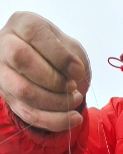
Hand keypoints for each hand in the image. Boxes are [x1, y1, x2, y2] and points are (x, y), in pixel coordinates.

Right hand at [0, 12, 90, 131]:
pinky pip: (30, 115)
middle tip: (73, 86)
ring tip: (75, 99)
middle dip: (54, 79)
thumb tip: (74, 72)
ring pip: (24, 91)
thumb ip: (70, 53)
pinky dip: (56, 121)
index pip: (34, 34)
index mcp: (21, 24)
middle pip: (21, 59)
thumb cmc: (57, 53)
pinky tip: (74, 118)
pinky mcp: (11, 99)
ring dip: (56, 102)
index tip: (78, 71)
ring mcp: (4, 74)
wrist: (47, 68)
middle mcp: (5, 46)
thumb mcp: (66, 43)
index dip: (59, 55)